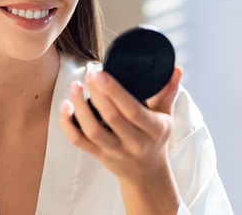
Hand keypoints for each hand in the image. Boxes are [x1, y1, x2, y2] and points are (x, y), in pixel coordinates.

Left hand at [59, 66, 183, 212]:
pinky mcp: (100, 156)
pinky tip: (65, 106)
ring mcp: (116, 151)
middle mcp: (135, 143)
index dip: (114, 91)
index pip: (132, 109)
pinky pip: (79, 141)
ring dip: (80, 107)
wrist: (148, 173)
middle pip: (111, 118)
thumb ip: (168, 91)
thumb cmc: (156, 137)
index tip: (101, 73)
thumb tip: (176, 68)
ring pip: (93, 131)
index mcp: (154, 129)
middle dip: (97, 93)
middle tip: (89, 74)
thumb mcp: (166, 115)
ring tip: (75, 86)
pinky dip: (68, 124)